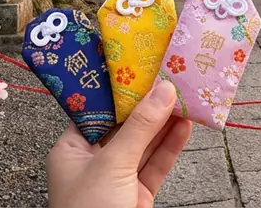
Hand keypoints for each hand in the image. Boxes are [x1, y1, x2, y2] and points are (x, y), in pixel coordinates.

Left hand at [47, 80, 192, 207]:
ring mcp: (118, 178)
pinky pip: (157, 164)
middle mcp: (94, 161)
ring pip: (146, 143)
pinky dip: (172, 146)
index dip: (123, 90)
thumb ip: (140, 127)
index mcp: (72, 149)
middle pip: (126, 125)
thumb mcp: (112, 164)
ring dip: (166, 122)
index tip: (146, 67)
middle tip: (174, 76)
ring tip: (188, 96)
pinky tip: (186, 127)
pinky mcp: (138, 194)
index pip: (99, 110)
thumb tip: (164, 90)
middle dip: (150, 104)